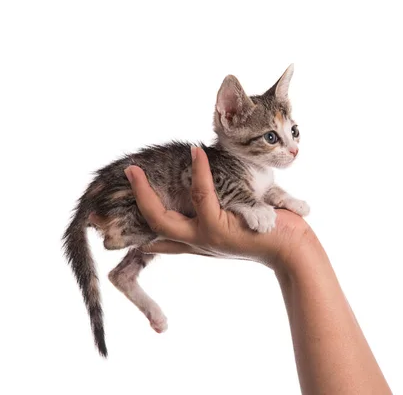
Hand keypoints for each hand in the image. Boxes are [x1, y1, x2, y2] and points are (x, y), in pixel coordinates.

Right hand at [121, 147, 316, 269]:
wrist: (295, 251)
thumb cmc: (269, 237)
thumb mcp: (234, 231)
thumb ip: (215, 219)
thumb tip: (203, 214)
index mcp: (199, 239)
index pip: (160, 235)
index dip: (134, 226)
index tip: (108, 218)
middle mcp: (197, 240)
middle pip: (152, 226)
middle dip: (133, 203)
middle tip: (124, 175)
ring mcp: (205, 237)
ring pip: (164, 219)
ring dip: (145, 193)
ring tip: (134, 168)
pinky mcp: (220, 229)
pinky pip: (204, 198)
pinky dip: (199, 172)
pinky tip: (195, 152)